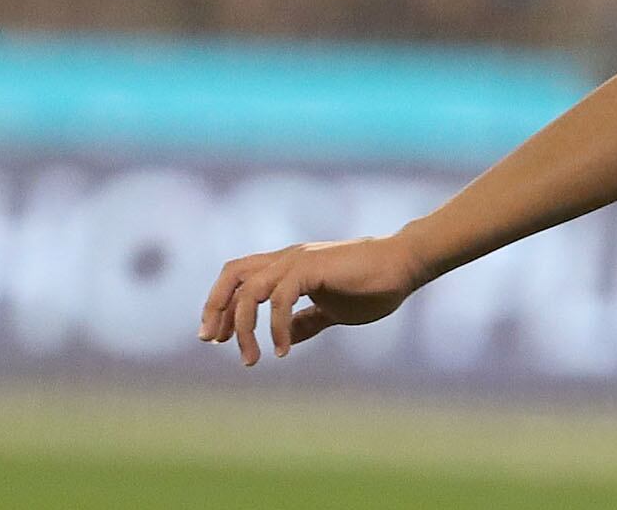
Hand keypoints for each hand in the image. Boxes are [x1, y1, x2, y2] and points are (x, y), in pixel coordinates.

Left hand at [198, 236, 423, 365]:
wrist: (404, 265)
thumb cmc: (374, 285)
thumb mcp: (333, 309)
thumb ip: (308, 320)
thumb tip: (287, 339)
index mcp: (288, 265)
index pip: (240, 277)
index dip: (222, 305)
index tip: (219, 338)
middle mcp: (286, 258)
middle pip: (232, 274)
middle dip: (215, 306)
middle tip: (212, 341)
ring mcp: (297, 260)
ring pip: (249, 291)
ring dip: (243, 327)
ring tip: (251, 359)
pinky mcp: (311, 268)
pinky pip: (280, 299)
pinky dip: (276, 328)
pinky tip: (282, 350)